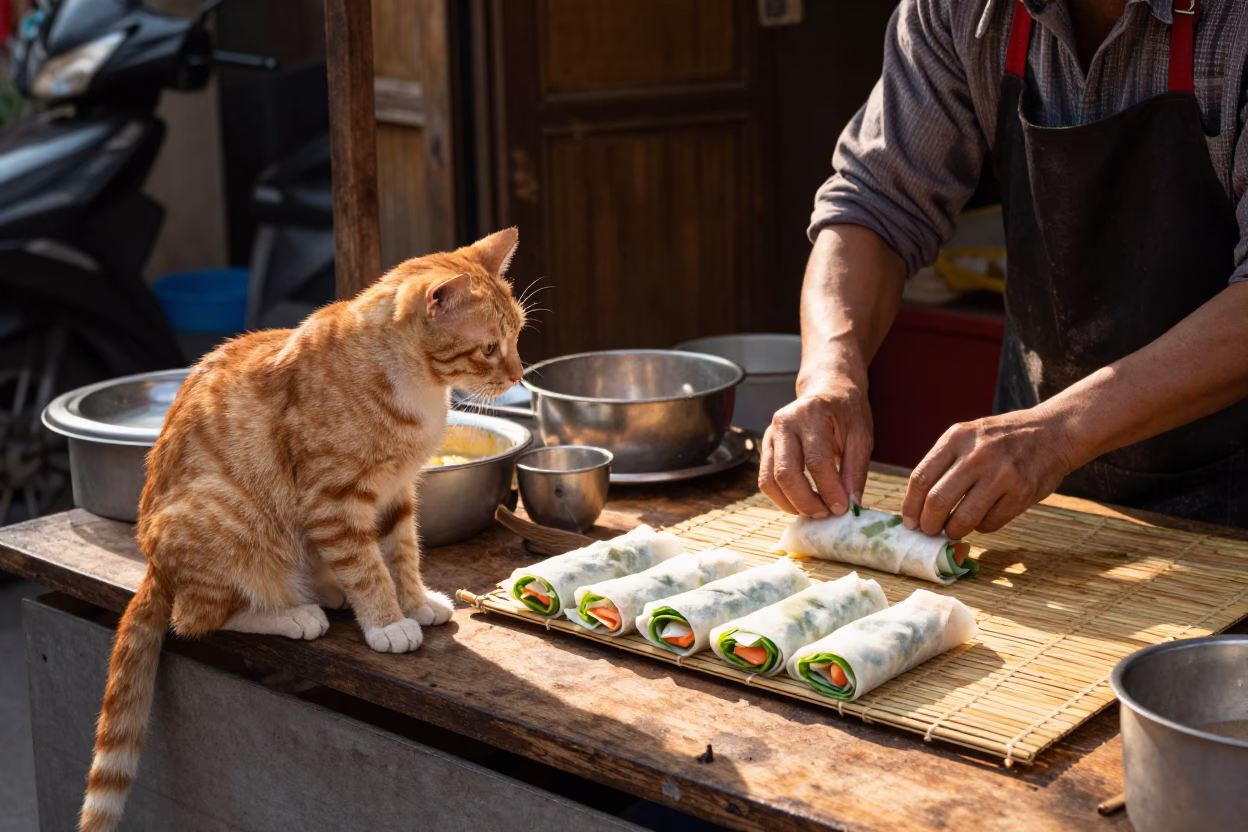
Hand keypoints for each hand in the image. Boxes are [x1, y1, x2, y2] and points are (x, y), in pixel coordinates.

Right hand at [759, 382, 872, 516]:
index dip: (829, 490)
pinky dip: (782, 497)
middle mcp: (784, 423)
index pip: (816, 460)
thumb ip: (856, 470)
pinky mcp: (766, 446)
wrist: (827, 388)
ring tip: (815, 511)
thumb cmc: (846, 411)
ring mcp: (770, 434)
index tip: (843, 509)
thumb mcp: (861, 435)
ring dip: (790, 504)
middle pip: (785, 473)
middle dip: (806, 502)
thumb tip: (851, 504)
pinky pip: (766, 479)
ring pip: (769, 481)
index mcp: (811, 414)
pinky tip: (802, 502)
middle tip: (826, 515)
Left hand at [901, 407, 1076, 539]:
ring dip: (952, 531)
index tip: (909, 522)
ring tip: (952, 530)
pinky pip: (990, 523)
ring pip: (963, 519)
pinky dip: (980, 527)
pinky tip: (982, 518)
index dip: (910, 506)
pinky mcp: (1022, 493)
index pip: (920, 478)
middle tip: (928, 531)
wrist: (1053, 432)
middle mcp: (977, 455)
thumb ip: (942, 463)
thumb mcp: (967, 435)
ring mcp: (1002, 474)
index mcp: (957, 438)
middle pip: (937, 502)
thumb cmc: (1000, 438)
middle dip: (928, 524)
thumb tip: (916, 505)